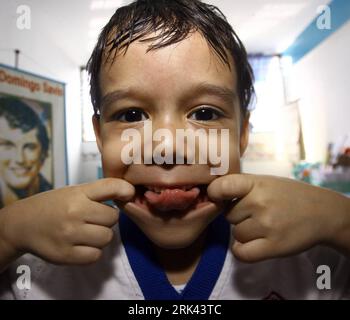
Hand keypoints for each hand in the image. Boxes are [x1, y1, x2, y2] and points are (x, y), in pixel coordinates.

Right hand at [0, 178, 134, 266]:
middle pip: (113, 218)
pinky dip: (92, 251)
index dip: (125, 190)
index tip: (128, 193)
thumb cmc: (54, 205)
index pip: (111, 187)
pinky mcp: (65, 255)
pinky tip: (82, 244)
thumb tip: (129, 192)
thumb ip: (101, 192)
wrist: (23, 224)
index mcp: (77, 193)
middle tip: (94, 218)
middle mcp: (74, 213)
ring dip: (101, 236)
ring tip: (87, 232)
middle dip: (107, 219)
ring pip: (107, 238)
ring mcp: (69, 235)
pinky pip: (95, 256)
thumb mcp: (75, 191)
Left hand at [207, 174, 349, 262]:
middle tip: (256, 213)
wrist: (322, 212)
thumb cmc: (288, 195)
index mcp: (256, 183)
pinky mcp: (273, 247)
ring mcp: (267, 225)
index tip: (219, 198)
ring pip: (235, 233)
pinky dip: (242, 250)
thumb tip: (211, 196)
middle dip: (238, 215)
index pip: (221, 187)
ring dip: (244, 232)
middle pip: (228, 215)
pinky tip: (251, 243)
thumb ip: (239, 186)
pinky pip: (241, 253)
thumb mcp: (265, 182)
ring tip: (262, 226)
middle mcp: (260, 203)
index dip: (214, 194)